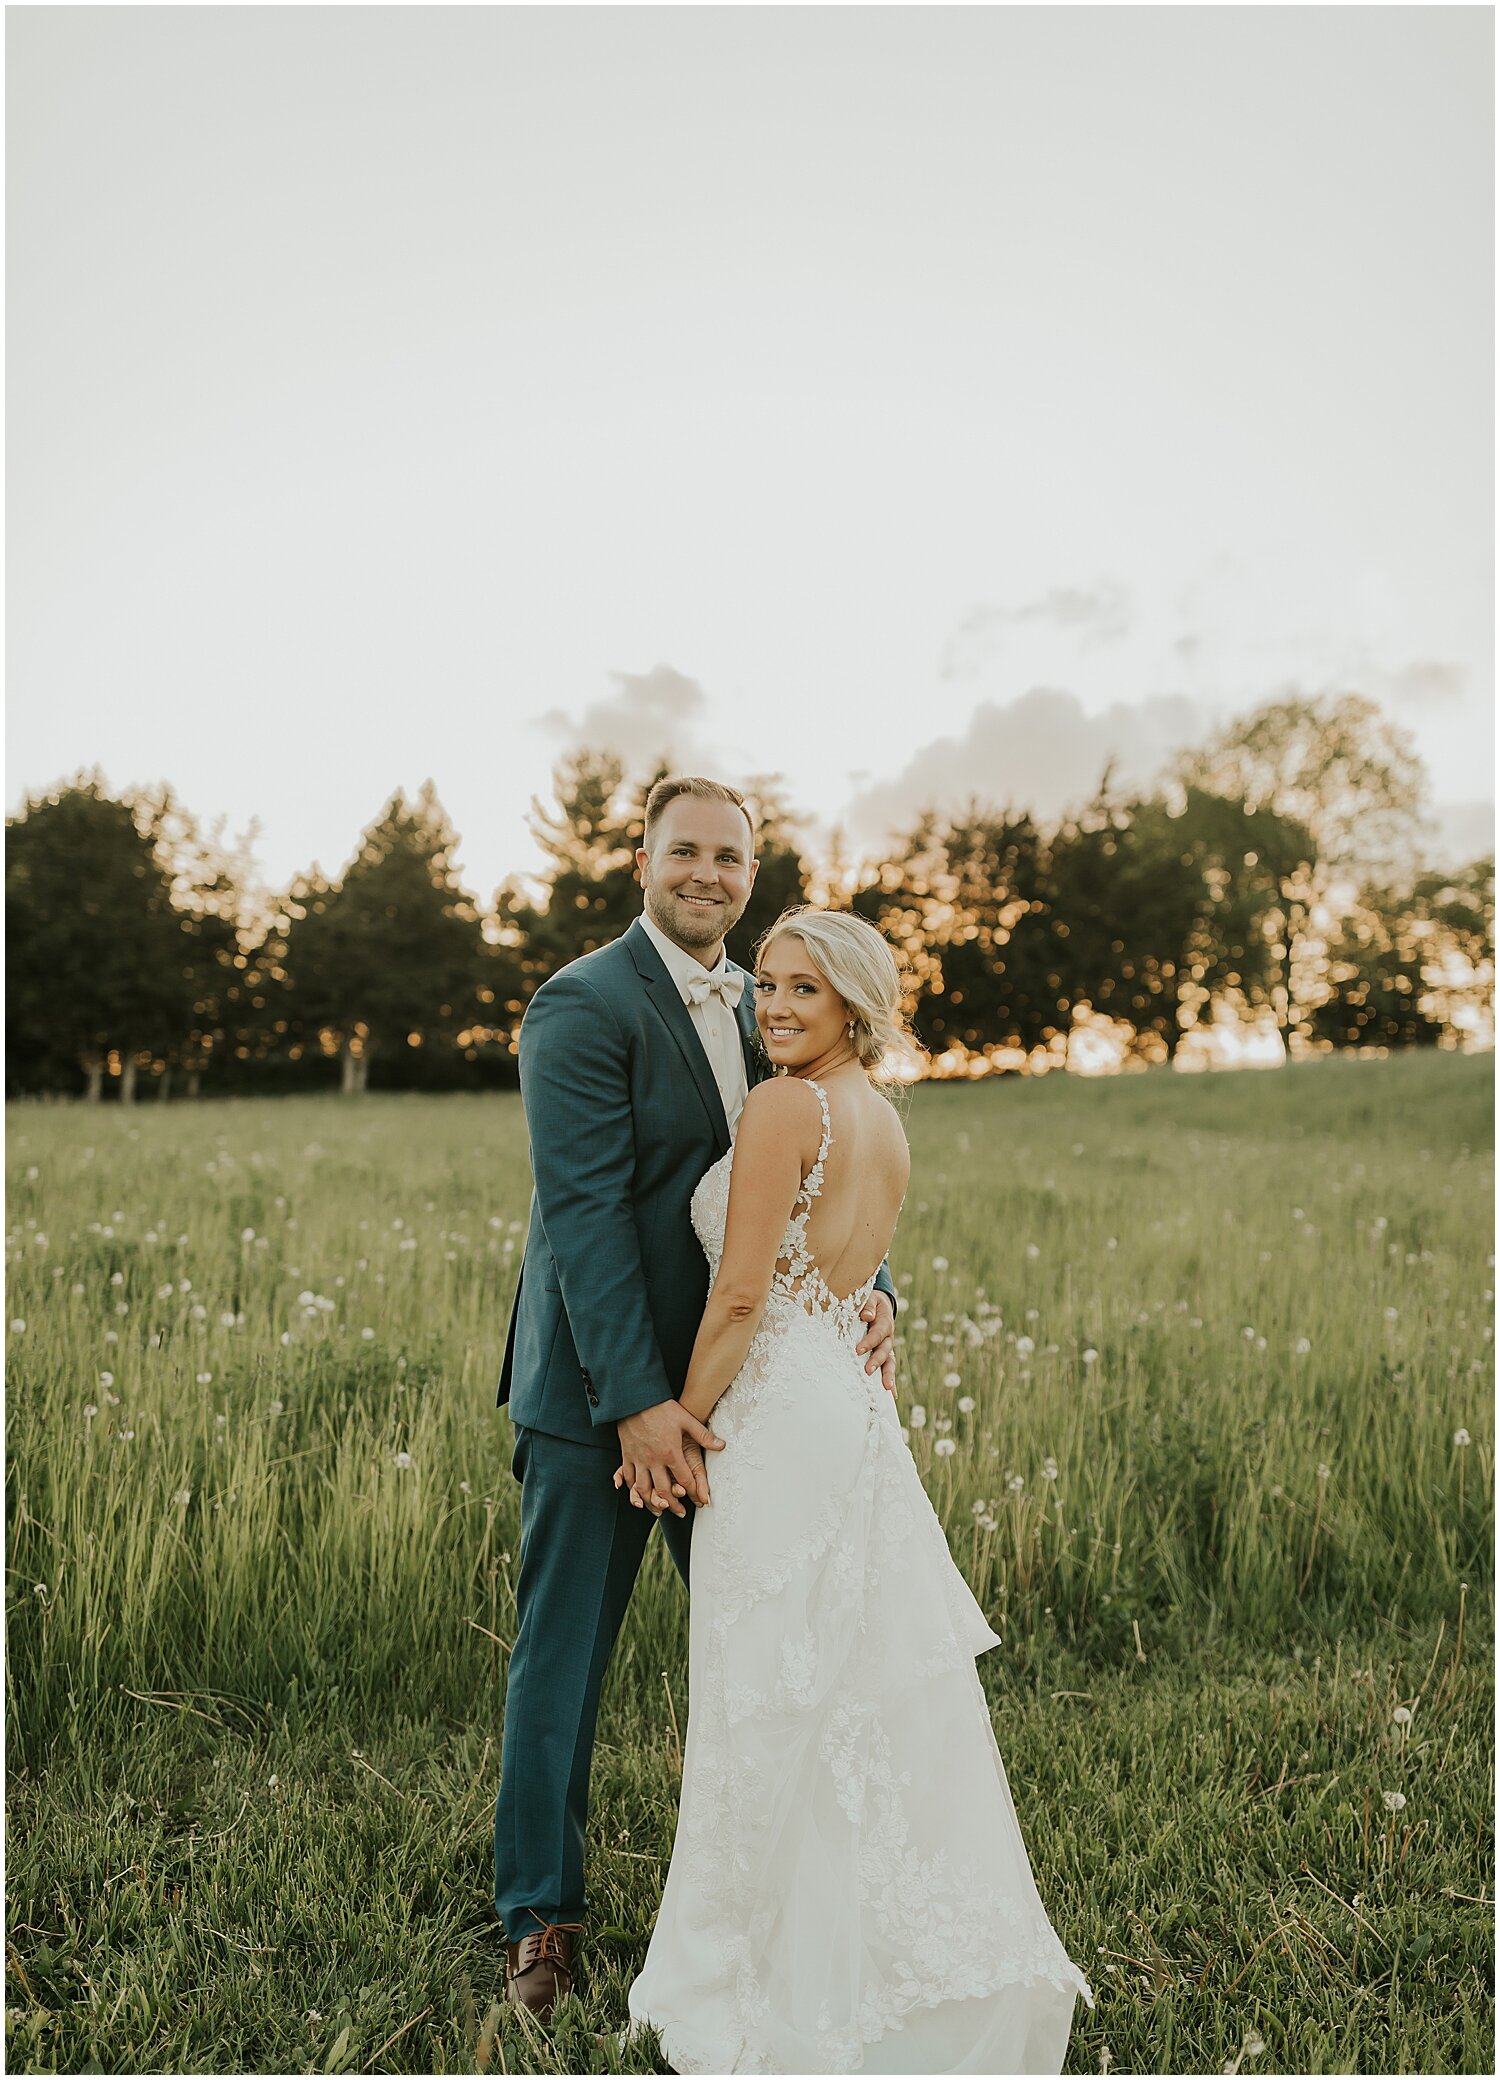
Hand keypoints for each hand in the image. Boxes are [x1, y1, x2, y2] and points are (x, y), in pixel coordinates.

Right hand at [614, 1399, 724, 1514]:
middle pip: (664, 1490)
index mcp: (671, 1453)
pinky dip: (633, 1490)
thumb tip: (722, 1445)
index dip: (693, 1492)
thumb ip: (703, 1435)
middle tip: (680, 1513)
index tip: (698, 1500)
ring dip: (651, 1503)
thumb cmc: (662, 1408)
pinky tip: (638, 1495)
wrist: (636, 1399)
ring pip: (644, 1489)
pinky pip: (628, 1477)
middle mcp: (654, 1460)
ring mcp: (639, 1459)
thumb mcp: (686, 1419)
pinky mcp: (627, 1455)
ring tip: (660, 1510)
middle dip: (674, 1504)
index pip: (684, 1480)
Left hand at [856, 1291, 895, 1394]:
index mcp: (884, 1321)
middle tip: (867, 1371)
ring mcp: (888, 1347)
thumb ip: (868, 1306)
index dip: (869, 1342)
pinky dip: (891, 1381)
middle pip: (885, 1350)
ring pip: (890, 1362)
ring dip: (888, 1375)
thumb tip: (867, 1316)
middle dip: (877, 1361)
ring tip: (886, 1388)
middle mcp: (889, 1336)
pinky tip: (892, 1396)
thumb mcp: (870, 1298)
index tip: (858, 1350)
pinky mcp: (885, 1355)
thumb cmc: (870, 1302)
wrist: (879, 1304)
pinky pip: (889, 1368)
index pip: (878, 1333)